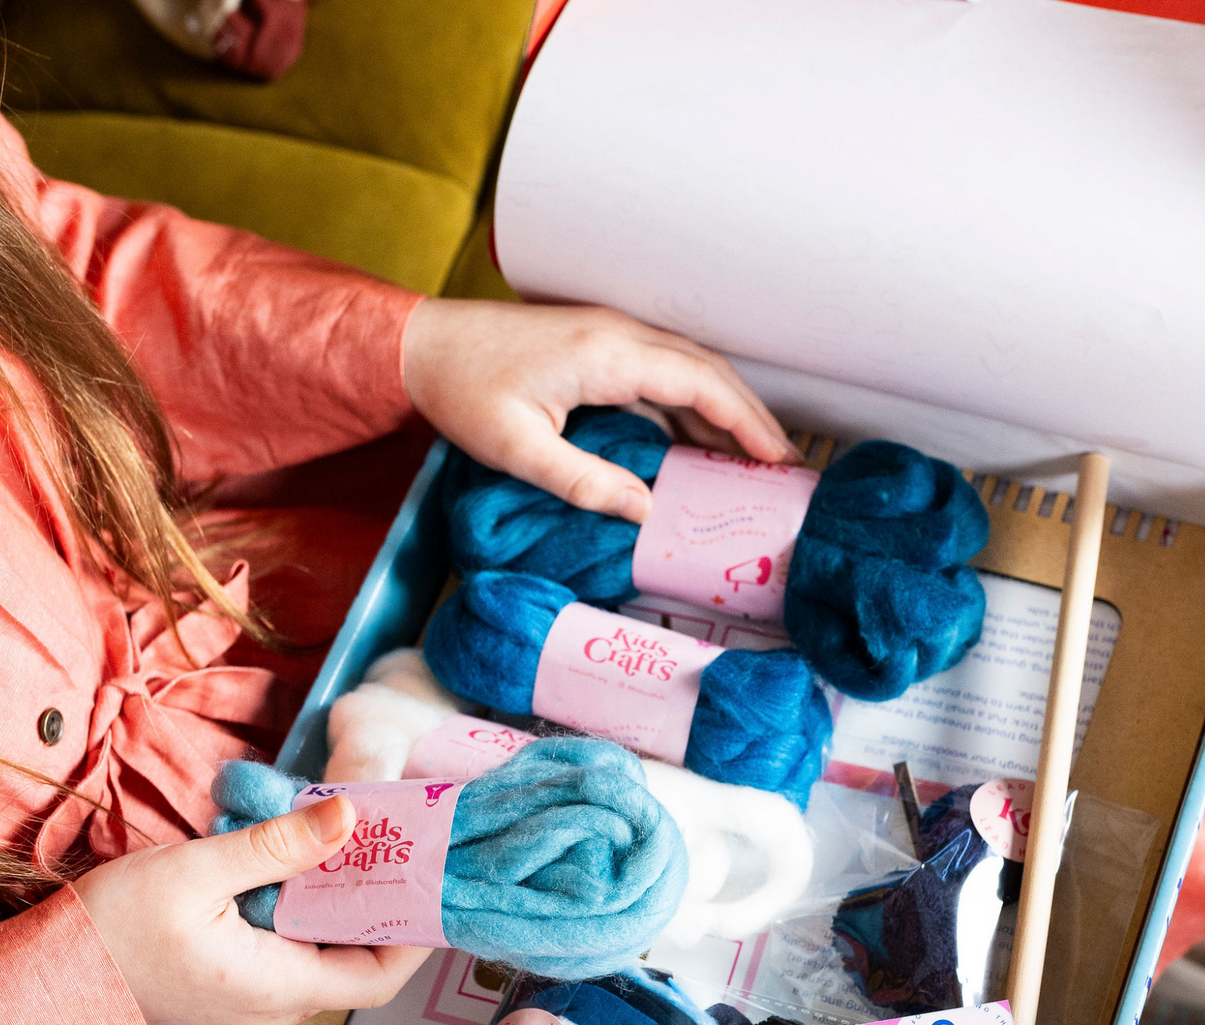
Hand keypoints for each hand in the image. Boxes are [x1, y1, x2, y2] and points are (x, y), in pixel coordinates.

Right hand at [72, 795, 429, 1024]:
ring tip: (355, 838)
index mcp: (279, 987)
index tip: (430, 878)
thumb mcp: (196, 873)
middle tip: (395, 840)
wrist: (43, 980)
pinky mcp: (237, 983)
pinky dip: (308, 907)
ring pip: (326, 951)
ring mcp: (258, 999)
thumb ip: (278, 846)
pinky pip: (293, 948)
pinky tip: (301, 860)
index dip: (415, 932)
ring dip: (343, 899)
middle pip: (359, 960)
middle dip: (383, 901)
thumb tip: (351, 818)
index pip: (380, 976)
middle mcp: (279, 1005)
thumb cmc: (109, 932)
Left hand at [402, 299, 798, 522]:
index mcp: (606, 355)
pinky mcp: (598, 342)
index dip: (743, 421)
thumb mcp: (518, 451)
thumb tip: (645, 511)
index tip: (775, 456)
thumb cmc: (462, 392)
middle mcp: (618, 334)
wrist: (422, 344)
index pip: (698, 384)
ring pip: (688, 366)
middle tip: (782, 462)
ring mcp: (610, 333)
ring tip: (752, 456)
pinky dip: (691, 401)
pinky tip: (697, 437)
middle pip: (706, 370)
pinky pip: (662, 369)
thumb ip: (586, 483)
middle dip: (749, 415)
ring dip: (724, 407)